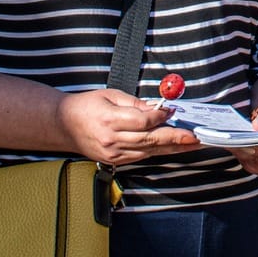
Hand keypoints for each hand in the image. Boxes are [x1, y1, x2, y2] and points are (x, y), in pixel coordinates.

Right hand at [59, 88, 202, 165]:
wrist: (63, 125)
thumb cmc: (86, 106)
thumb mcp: (111, 95)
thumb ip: (135, 104)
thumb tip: (158, 109)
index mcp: (109, 119)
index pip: (143, 121)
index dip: (161, 116)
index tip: (173, 110)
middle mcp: (112, 140)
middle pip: (150, 139)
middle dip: (175, 138)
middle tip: (194, 137)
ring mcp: (113, 153)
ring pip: (148, 151)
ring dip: (171, 148)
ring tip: (190, 144)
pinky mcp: (114, 161)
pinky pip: (141, 157)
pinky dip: (157, 152)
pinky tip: (171, 148)